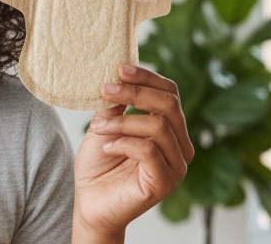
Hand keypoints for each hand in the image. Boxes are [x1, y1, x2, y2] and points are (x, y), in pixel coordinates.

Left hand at [72, 64, 193, 242]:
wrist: (90, 202)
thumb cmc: (99, 165)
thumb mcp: (105, 124)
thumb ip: (117, 104)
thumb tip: (120, 76)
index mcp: (170, 129)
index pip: (171, 94)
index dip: (147, 77)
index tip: (119, 69)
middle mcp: (180, 147)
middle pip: (169, 105)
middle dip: (135, 92)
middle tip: (105, 90)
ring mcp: (176, 166)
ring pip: (158, 126)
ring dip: (122, 121)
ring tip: (98, 127)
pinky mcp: (165, 183)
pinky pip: (149, 150)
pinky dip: (123, 143)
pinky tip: (106, 146)